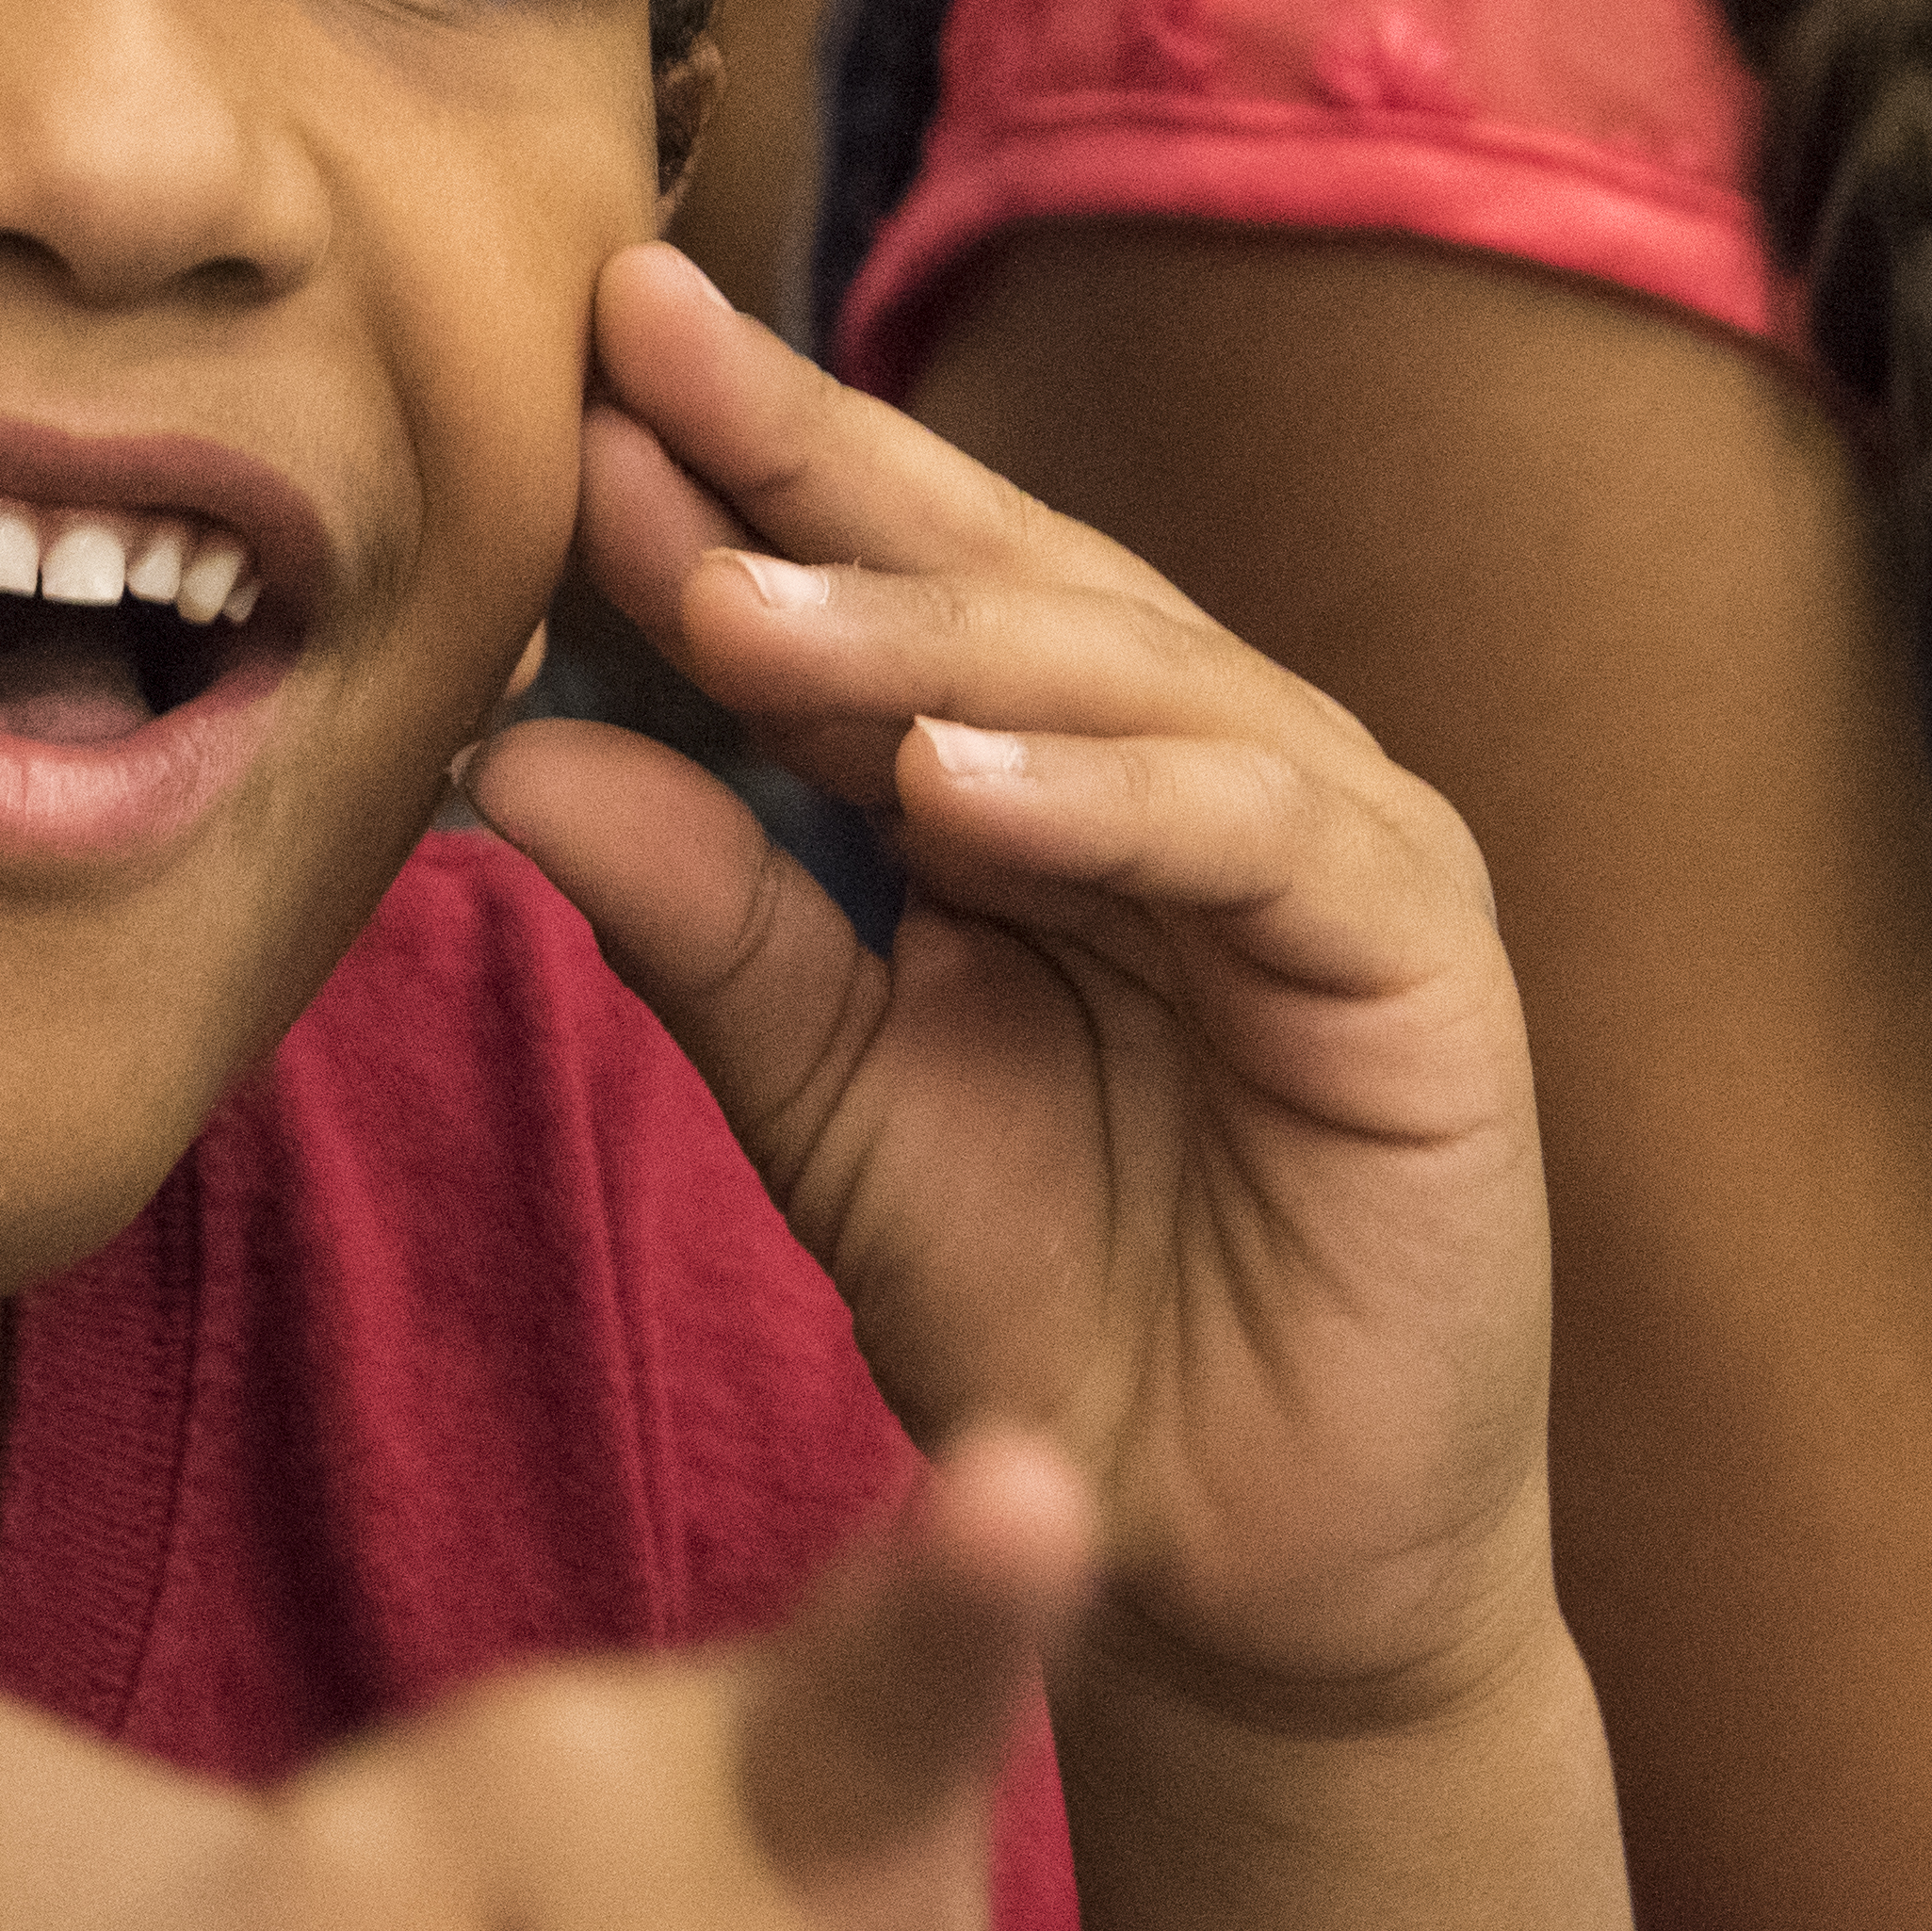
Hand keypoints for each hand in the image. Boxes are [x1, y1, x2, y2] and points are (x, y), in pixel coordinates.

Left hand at [470, 245, 1557, 1727]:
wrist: (1239, 1570)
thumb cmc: (1053, 1308)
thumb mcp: (826, 1098)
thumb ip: (699, 919)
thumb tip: (508, 749)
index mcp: (1059, 761)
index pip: (883, 574)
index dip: (734, 470)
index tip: (564, 370)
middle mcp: (1202, 755)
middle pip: (998, 566)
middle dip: (813, 462)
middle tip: (637, 360)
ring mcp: (1328, 836)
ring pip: (1123, 672)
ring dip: (922, 634)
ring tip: (737, 607)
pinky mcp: (1423, 955)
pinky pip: (1258, 835)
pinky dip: (1107, 798)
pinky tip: (956, 785)